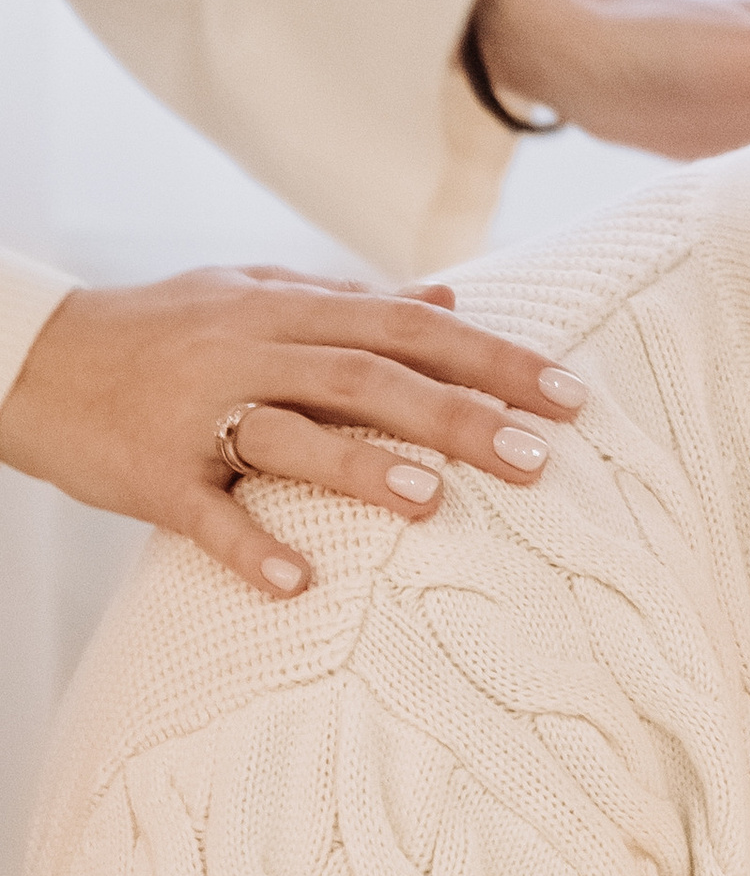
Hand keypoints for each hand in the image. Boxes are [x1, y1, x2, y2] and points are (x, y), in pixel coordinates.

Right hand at [0, 269, 584, 595]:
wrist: (31, 356)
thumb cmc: (160, 328)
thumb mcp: (252, 292)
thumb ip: (350, 297)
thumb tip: (450, 297)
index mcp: (285, 308)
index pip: (408, 326)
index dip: (491, 358)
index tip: (569, 392)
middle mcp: (249, 352)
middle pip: (367, 377)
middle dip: (459, 416)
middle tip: (540, 458)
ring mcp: (199, 415)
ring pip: (289, 434)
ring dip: (362, 467)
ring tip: (436, 500)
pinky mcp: (153, 476)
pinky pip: (205, 515)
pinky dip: (251, 547)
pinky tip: (301, 583)